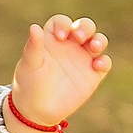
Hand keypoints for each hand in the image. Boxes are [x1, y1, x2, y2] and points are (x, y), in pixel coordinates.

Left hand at [10, 15, 112, 132]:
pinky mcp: (92, 74)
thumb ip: (33, 46)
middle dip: (86, 27)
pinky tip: (97, 65)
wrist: (37, 110)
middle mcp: (70, 45)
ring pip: (97, 41)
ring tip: (94, 46)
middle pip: (84, 27)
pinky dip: (104, 61)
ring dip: (99, 40)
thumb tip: (34, 26)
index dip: (64, 24)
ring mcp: (82, 58)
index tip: (61, 36)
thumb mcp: (30, 64)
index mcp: (53, 39)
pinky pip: (104, 63)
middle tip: (80, 37)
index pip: (62, 23)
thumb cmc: (29, 84)